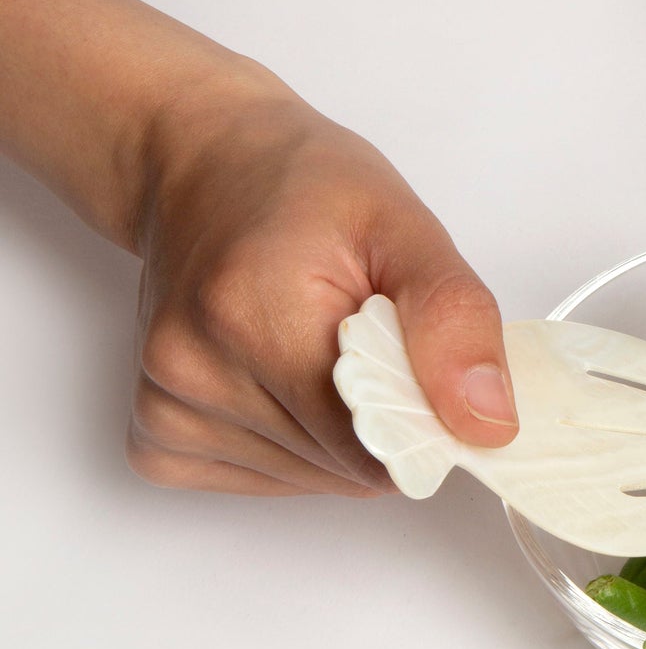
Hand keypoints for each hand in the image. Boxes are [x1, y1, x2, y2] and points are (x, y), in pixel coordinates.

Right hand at [127, 78, 516, 495]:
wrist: (207, 169)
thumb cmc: (303, 186)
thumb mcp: (403, 225)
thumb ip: (453, 320)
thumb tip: (486, 422)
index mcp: (253, 312)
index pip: (373, 441)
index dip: (421, 413)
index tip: (425, 362)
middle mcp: (193, 369)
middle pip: (343, 467)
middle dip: (383, 417)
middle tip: (374, 336)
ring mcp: (166, 408)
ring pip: (308, 478)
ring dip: (340, 433)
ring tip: (321, 344)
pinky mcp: (156, 436)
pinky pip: (262, 480)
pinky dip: (295, 444)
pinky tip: (286, 375)